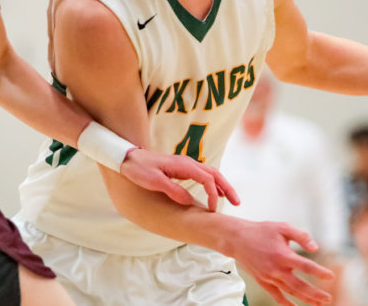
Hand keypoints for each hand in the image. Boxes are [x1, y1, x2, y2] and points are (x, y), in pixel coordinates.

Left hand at [119, 149, 239, 211]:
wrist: (129, 157)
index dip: (213, 194)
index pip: (207, 178)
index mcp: (183, 166)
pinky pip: (204, 175)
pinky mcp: (182, 169)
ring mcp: (186, 165)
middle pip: (215, 173)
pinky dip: (214, 184)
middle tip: (238, 203)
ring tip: (232, 199)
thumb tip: (189, 202)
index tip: (212, 209)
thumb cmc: (139, 169)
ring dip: (222, 186)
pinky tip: (216, 193)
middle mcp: (188, 163)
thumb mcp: (153, 181)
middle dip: (227, 188)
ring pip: (211, 173)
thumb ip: (172, 190)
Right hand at [225, 221, 334, 305]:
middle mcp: (276, 269)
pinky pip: (276, 296)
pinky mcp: (263, 281)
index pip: (306, 266)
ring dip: (305, 299)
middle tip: (328, 298)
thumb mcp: (283, 227)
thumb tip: (315, 248)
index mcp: (283, 254)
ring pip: (290, 292)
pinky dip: (286, 304)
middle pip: (299, 285)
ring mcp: (269, 277)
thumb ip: (301, 236)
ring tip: (319, 303)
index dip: (319, 272)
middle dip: (315, 294)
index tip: (330, 276)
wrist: (237, 239)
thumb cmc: (262, 231)